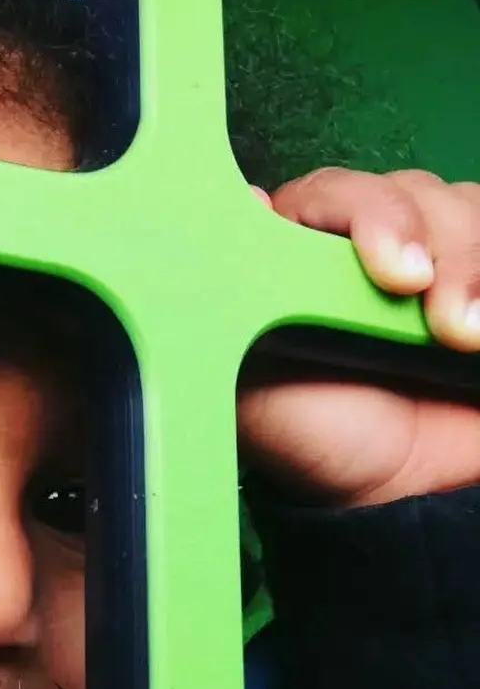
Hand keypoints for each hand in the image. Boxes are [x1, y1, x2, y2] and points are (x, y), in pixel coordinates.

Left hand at [239, 169, 479, 506]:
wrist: (391, 494)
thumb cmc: (314, 439)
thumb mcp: (256, 386)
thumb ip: (233, 310)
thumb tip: (243, 209)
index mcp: (298, 252)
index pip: (336, 194)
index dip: (376, 217)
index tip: (401, 277)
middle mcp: (365, 241)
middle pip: (416, 194)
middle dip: (445, 251)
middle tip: (450, 330)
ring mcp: (433, 256)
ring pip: (470, 210)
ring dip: (479, 267)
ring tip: (471, 342)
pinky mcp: (478, 285)